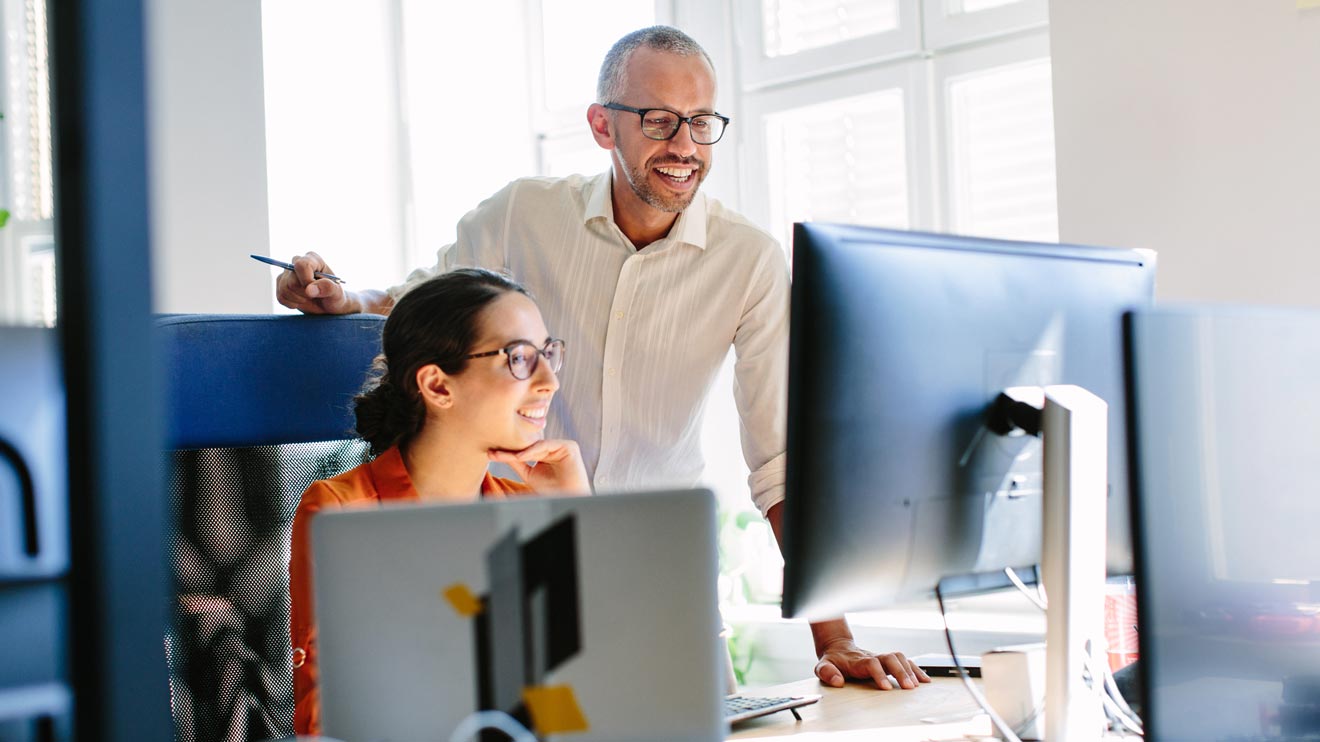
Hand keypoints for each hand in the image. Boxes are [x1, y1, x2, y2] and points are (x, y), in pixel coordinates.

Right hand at [275, 251, 357, 314]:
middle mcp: (297, 262)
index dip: (306, 281)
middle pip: (292, 281)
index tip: (315, 290)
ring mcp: (287, 273)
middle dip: (304, 293)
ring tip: (309, 297)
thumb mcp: (336, 293)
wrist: (328, 305)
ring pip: (285, 289)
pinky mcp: (281, 283)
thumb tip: (309, 289)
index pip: (301, 265)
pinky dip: (292, 303)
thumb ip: (327, 288)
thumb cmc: (334, 296)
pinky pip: (280, 297)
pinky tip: (301, 301)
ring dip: (299, 299)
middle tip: (315, 295)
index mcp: (313, 259)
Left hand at [487, 439, 590, 495]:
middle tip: (494, 452)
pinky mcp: (569, 446)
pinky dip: (533, 450)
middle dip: (512, 449)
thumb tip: (498, 454)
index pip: (525, 450)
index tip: (491, 454)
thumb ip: (516, 463)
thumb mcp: (529, 474)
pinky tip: (521, 456)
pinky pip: (547, 445)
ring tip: (504, 455)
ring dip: (521, 451)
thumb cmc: (552, 490)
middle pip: (530, 446)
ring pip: (537, 445)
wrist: (567, 498)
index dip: (509, 453)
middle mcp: (554, 448)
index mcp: (546, 454)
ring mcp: (562, 446)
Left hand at [814, 638, 930, 689]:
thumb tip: (837, 681)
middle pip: (890, 658)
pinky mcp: (887, 661)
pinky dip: (916, 669)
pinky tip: (924, 680)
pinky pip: (904, 662)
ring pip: (899, 658)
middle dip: (901, 672)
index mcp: (857, 661)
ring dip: (910, 670)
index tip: (886, 688)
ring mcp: (881, 657)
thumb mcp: (823, 666)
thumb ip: (827, 672)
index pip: (871, 664)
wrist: (838, 648)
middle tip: (909, 688)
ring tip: (917, 686)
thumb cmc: (832, 660)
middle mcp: (872, 656)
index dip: (879, 674)